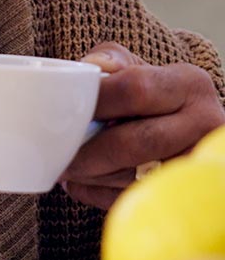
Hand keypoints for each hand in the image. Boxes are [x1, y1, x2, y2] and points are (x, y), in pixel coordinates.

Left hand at [60, 42, 224, 209]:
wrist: (188, 126)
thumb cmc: (151, 94)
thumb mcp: (136, 67)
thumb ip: (109, 60)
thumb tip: (88, 68)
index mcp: (188, 84)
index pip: (134, 90)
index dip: (93, 102)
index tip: (62, 110)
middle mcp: (204, 123)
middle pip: (133, 142)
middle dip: (86, 152)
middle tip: (56, 154)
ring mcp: (198, 162)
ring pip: (133, 178)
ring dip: (90, 176)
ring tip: (66, 168)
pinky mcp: (187, 194)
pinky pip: (134, 199)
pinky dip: (98, 194)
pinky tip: (82, 184)